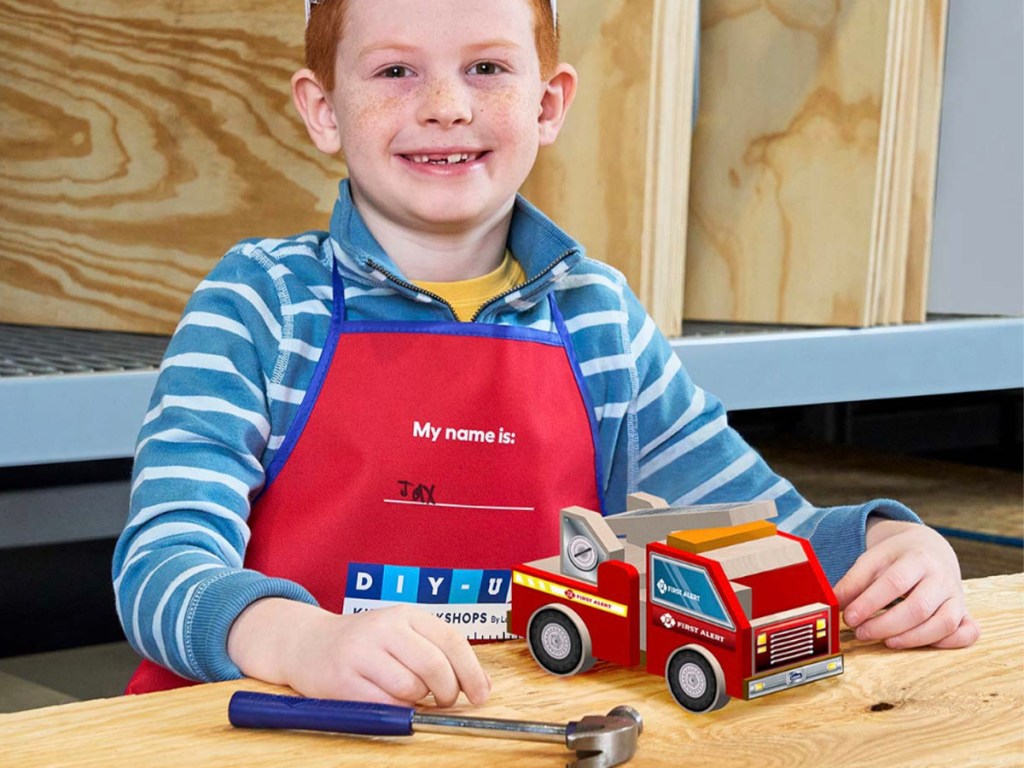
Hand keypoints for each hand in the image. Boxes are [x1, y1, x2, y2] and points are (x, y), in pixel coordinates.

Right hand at [228, 598, 490, 706]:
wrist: (308, 644)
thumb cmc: (366, 644)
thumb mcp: (402, 634)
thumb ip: (438, 652)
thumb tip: (480, 685)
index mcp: (406, 614)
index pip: (451, 641)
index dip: (472, 672)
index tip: (481, 695)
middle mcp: (385, 627)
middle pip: (434, 666)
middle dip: (448, 692)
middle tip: (445, 701)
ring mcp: (362, 652)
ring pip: (411, 688)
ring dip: (419, 701)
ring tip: (410, 696)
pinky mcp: (343, 678)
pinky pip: (385, 704)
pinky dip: (397, 711)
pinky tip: (392, 702)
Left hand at [834, 519, 979, 649]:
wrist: (929, 547)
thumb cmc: (897, 557)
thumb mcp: (872, 559)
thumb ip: (853, 581)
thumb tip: (832, 603)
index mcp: (917, 558)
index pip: (894, 583)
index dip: (870, 603)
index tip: (849, 617)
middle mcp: (941, 578)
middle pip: (919, 607)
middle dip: (887, 624)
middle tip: (861, 633)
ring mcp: (957, 596)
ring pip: (943, 623)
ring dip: (912, 638)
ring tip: (886, 641)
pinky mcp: (965, 612)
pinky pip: (968, 633)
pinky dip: (948, 643)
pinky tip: (920, 643)